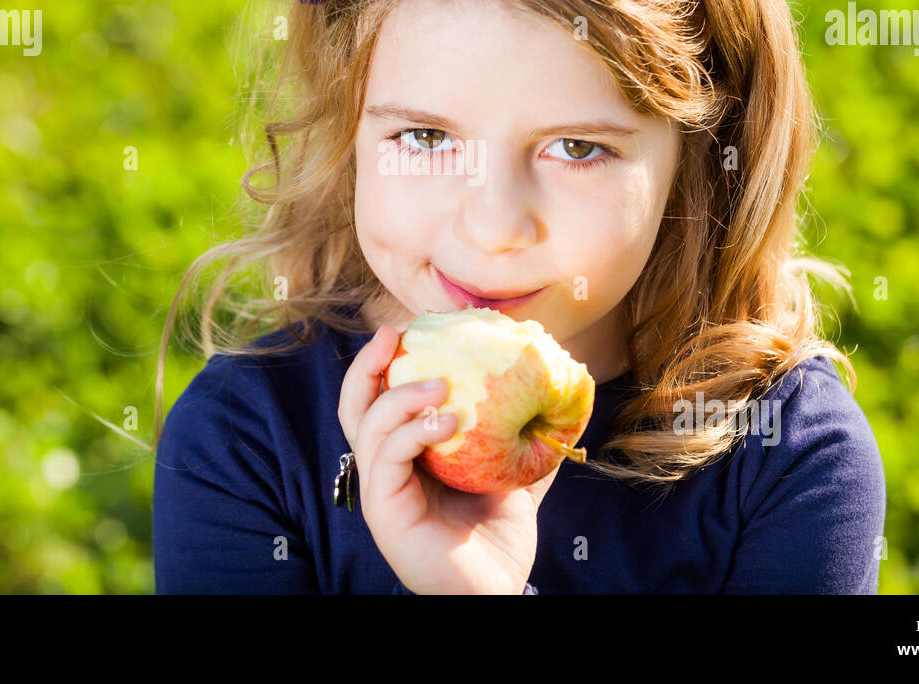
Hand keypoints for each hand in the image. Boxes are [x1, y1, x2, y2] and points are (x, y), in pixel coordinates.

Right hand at [338, 324, 558, 593]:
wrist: (498, 591)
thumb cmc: (498, 539)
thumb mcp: (512, 476)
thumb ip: (525, 440)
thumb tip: (563, 400)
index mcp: (405, 459)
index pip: (379, 402)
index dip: (384, 364)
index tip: (407, 327)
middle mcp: (385, 472)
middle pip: (355, 408)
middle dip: (367, 366)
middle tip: (394, 333)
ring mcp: (381, 493)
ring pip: (368, 429)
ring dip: (399, 397)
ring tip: (440, 386)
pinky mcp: (386, 512)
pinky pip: (386, 461)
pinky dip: (410, 433)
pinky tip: (446, 421)